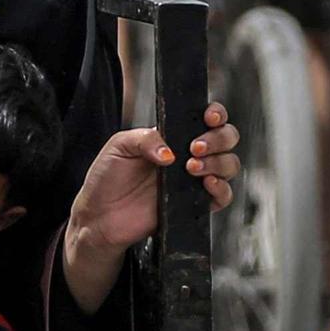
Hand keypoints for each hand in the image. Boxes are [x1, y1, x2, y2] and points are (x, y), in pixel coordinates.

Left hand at [65, 100, 237, 279]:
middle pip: (226, 139)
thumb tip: (170, 152)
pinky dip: (222, 189)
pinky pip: (224, 196)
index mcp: (174, 136)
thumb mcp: (120, 145)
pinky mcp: (195, 204)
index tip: (210, 117)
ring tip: (192, 167)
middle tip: (195, 147)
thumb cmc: (107, 179)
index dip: (216, 114)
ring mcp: (194, 180)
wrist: (100, 216)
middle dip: (218, 138)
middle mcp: (188, 156)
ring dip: (218, 162)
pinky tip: (207, 184)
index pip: (207, 119)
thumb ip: (146, 139)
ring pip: (229, 165)